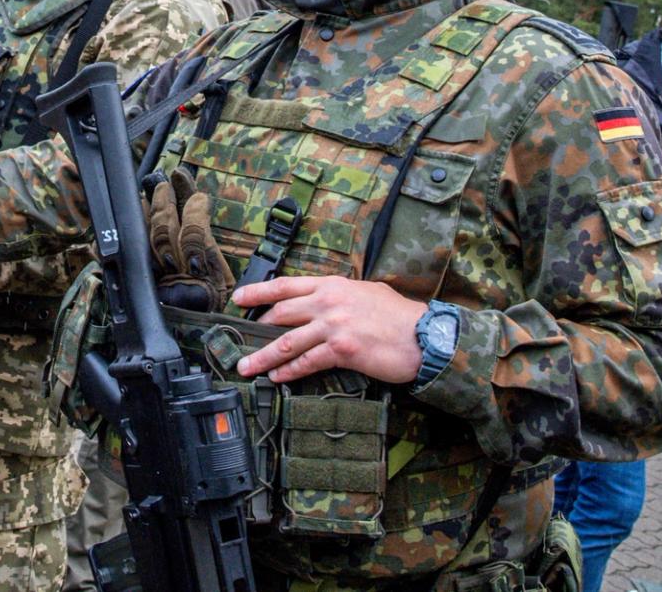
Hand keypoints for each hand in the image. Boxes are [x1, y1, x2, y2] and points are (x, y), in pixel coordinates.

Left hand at [229, 276, 429, 384]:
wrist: (425, 336)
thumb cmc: (400, 315)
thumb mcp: (366, 291)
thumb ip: (340, 294)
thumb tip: (323, 299)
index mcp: (332, 285)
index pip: (285, 285)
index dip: (258, 291)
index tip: (238, 298)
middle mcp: (328, 302)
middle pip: (280, 314)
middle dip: (255, 329)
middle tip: (237, 341)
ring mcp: (334, 326)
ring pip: (287, 341)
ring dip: (263, 356)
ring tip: (247, 366)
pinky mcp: (342, 350)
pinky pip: (307, 362)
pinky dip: (289, 371)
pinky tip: (278, 377)